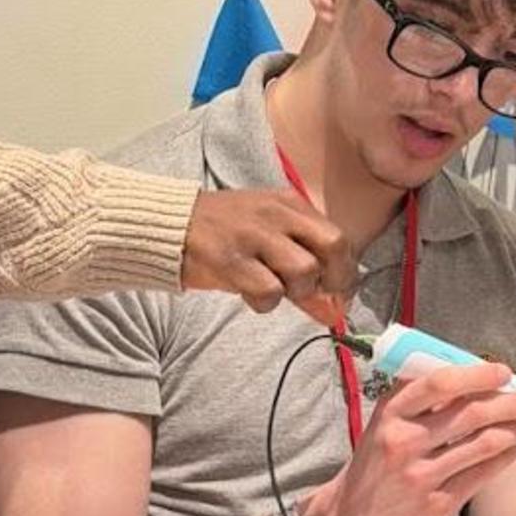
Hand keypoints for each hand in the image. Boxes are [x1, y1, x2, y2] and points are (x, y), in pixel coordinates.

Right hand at [181, 189, 355, 314]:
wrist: (169, 224)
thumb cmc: (222, 232)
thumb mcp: (266, 238)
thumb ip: (300, 270)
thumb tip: (334, 312)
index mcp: (288, 203)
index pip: (338, 236)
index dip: (346, 271)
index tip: (338, 292)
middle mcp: (276, 214)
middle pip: (333, 246)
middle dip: (336, 279)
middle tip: (318, 295)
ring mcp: (253, 235)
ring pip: (303, 271)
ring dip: (295, 291)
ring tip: (273, 288)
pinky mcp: (230, 259)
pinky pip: (268, 291)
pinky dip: (265, 302)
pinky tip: (249, 293)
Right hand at [300, 361, 515, 515]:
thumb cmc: (376, 463)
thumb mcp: (385, 423)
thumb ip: (418, 398)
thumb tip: (469, 373)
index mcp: (390, 414)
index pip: (439, 383)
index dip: (477, 374)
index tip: (502, 371)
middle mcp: (403, 442)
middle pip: (470, 413)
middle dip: (512, 402)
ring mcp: (421, 476)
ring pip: (483, 444)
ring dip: (514, 429)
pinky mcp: (437, 505)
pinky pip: (482, 474)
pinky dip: (504, 457)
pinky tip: (512, 449)